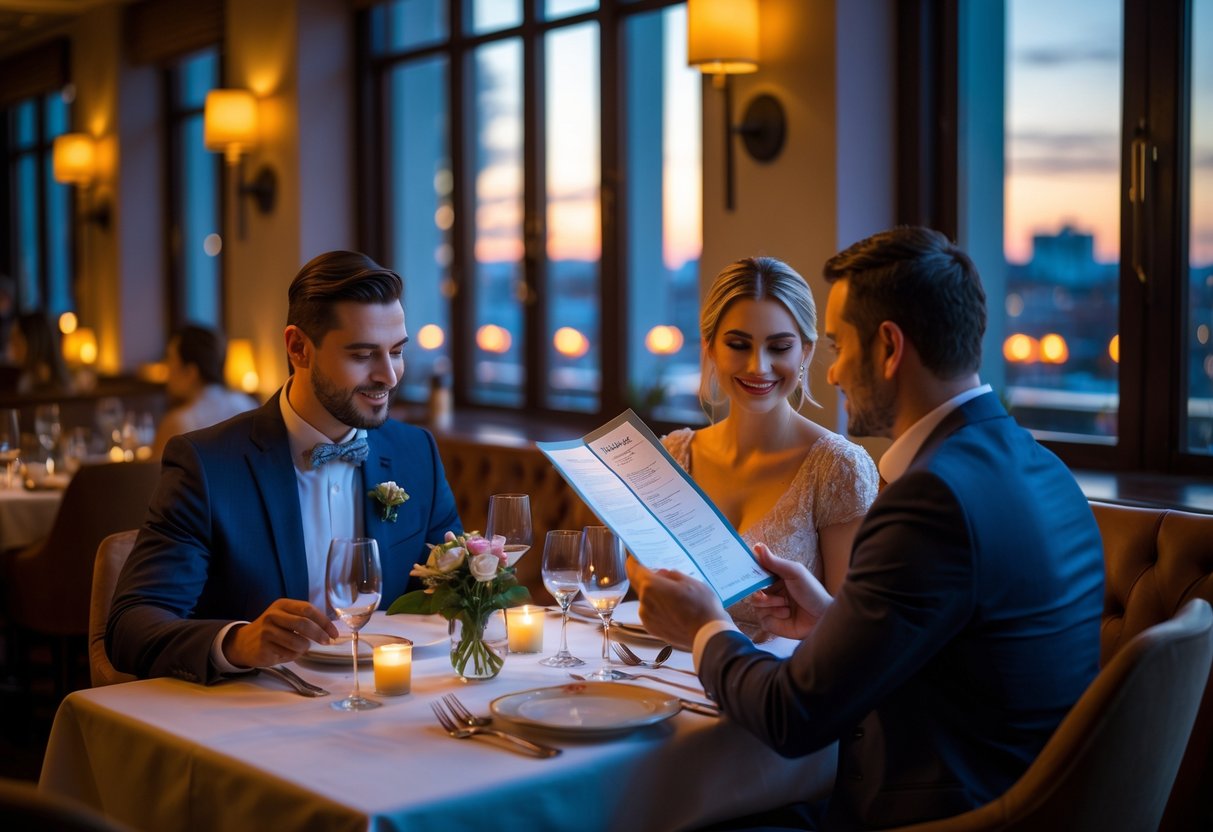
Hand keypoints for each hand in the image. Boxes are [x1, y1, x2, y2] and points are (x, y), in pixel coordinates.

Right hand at [222, 598, 339, 668]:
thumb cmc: (272, 630)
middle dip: (319, 634)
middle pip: (303, 623)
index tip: (334, 633)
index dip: (324, 622)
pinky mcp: (264, 647)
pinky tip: (284, 652)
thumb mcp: (285, 618)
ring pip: (298, 642)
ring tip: (299, 648)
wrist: (243, 643)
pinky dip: (293, 655)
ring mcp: (267, 631)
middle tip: (327, 642)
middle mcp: (273, 615)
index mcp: (282, 605)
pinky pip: (288, 653)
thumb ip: (304, 620)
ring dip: (304, 648)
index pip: (308, 609)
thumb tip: (329, 630)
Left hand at [626, 557, 728, 651]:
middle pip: (640, 584)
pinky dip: (658, 607)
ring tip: (674, 594)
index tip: (636, 556)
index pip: (634, 569)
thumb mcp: (690, 581)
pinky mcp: (653, 629)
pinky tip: (674, 608)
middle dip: (648, 577)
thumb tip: (662, 573)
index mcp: (651, 586)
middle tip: (660, 572)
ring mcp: (647, 617)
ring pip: (647, 599)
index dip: (634, 561)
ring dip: (655, 594)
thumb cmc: (702, 607)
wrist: (708, 636)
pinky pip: (651, 612)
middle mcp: (644, 602)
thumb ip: (672, 575)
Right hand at [747, 543, 832, 639]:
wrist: (822, 617)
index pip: (756, 571)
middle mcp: (771, 591)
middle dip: (760, 591)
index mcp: (775, 578)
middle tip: (766, 592)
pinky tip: (787, 614)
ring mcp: (770, 607)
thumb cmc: (812, 592)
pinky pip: (761, 618)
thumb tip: (757, 546)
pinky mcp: (771, 622)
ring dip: (771, 603)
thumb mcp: (794, 572)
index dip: (750, 571)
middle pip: (751, 589)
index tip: (747, 569)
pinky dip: (774, 616)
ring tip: (786, 604)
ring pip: (755, 603)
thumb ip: (775, 562)